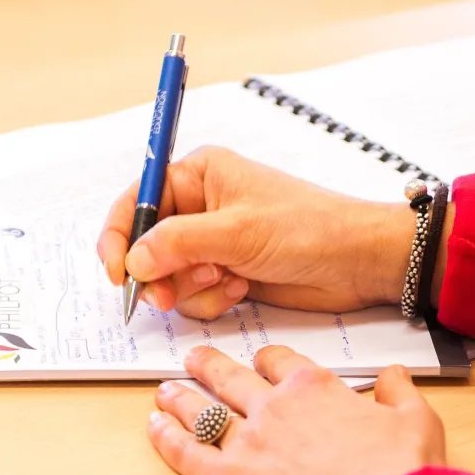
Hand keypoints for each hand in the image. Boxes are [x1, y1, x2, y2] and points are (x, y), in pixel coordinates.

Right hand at [97, 146, 417, 318]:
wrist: (357, 262)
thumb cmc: (308, 229)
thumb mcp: (237, 232)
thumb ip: (178, 243)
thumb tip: (133, 260)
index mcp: (198, 175)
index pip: (136, 201)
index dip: (119, 236)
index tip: (118, 272)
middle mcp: (199, 206)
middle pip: (146, 245)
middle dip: (157, 274)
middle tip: (167, 296)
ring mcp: (212, 242)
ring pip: (168, 276)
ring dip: (189, 289)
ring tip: (225, 282)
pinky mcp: (225, 272)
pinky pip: (192, 294)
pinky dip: (209, 299)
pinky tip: (240, 290)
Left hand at [148, 345, 445, 474]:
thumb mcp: (418, 422)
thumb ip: (400, 392)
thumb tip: (395, 374)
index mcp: (316, 389)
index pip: (280, 363)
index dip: (266, 361)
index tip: (260, 361)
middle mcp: (275, 407)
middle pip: (230, 377)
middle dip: (209, 365)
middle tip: (194, 358)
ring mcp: (247, 442)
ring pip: (201, 410)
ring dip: (179, 398)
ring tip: (165, 391)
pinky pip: (185, 452)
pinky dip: (165, 437)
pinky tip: (155, 427)